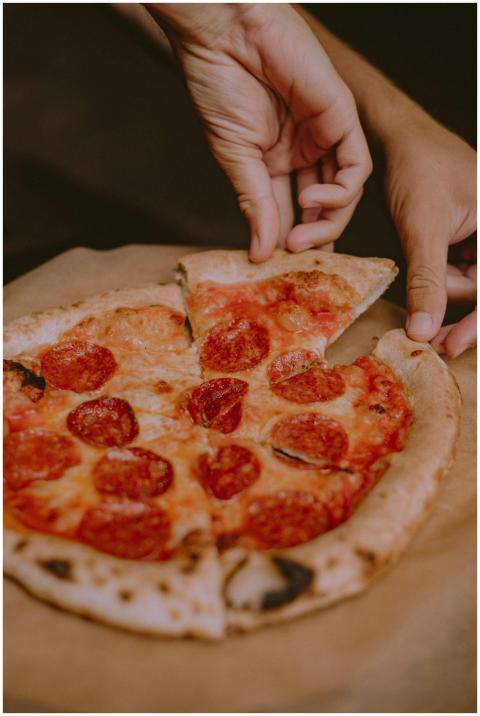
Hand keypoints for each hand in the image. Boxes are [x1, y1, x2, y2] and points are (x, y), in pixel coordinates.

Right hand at [148, 3, 371, 260]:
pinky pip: (356, 166)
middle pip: (319, 206)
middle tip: (295, 254)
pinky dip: (341, 190)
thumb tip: (260, 252)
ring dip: (327, 221)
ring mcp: (323, 135)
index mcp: (272, 160)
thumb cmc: (219, 85)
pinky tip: (315, 197)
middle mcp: (302, 150)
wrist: (224, 33)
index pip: (286, 210)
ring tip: (302, 236)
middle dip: (311, 234)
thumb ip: (254, 204)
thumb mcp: (234, 157)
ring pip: (342, 193)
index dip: (284, 239)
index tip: (277, 266)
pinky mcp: (341, 117)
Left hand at [383, 113, 475, 356]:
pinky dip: (436, 280)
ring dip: (438, 286)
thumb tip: (422, 331)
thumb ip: (427, 282)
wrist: (399, 140)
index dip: (477, 322)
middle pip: (479, 287)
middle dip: (449, 295)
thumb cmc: (418, 169)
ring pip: (465, 284)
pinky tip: (421, 277)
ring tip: (416, 257)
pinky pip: (455, 272)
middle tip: (425, 325)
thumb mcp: (422, 228)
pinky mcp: (466, 240)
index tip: (451, 345)